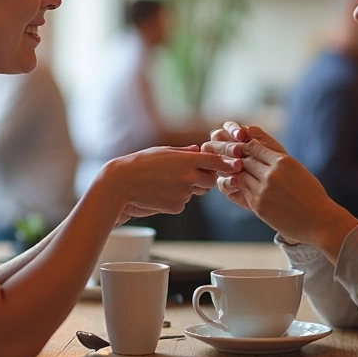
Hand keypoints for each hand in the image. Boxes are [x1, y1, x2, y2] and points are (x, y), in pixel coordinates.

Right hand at [97, 145, 240, 220]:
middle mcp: (189, 177)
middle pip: (210, 181)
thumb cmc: (140, 164)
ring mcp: (184, 193)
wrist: (121, 184)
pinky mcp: (176, 207)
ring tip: (164, 183)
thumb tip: (198, 149)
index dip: (227, 163)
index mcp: (187, 160)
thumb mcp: (163, 152)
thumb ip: (184, 153)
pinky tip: (158, 194)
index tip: (236, 165)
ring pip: (194, 193)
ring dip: (187, 189)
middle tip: (185, 175)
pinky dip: (174, 200)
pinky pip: (182, 203)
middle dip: (203, 179)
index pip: (216, 162)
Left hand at [202, 123, 357, 252]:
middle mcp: (271, 174)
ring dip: (240, 174)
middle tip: (232, 158)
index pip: (254, 147)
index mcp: (282, 161)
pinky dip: (243, 188)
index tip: (243, 148)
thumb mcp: (297, 169)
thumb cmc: (311, 194)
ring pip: (241, 176)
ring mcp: (263, 190)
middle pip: (244, 160)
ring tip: (239, 173)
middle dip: (239, 159)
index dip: (246, 147)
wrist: (319, 220)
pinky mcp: (258, 206)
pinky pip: (243, 191)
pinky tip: (246, 187)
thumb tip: (259, 151)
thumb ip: (277, 161)